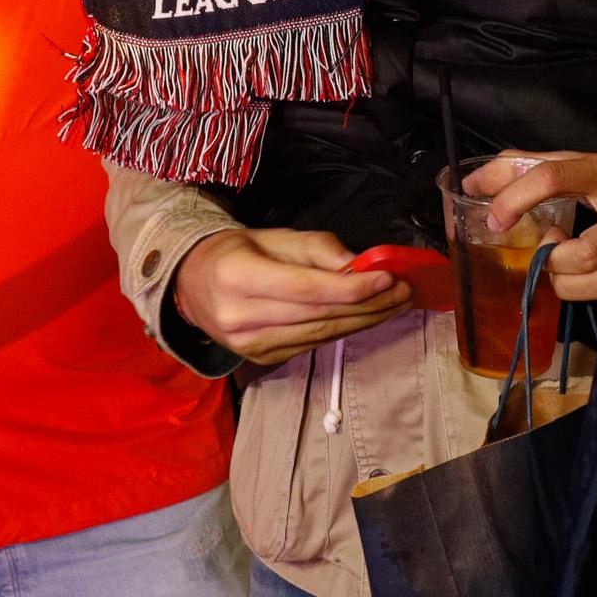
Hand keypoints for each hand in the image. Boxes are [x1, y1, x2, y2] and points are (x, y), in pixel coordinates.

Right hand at [172, 228, 411, 367]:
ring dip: (365, 320)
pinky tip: (366, 317)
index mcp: (238, 278)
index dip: (352, 288)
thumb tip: (360, 266)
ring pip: (322, 335)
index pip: (306, 289)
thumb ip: (316, 249)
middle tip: (404, 290)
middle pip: (320, 316)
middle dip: (369, 304)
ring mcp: (250, 345)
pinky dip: (344, 330)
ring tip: (395, 304)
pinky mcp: (263, 359)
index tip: (388, 278)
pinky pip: (313, 344)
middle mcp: (240, 317)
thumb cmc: (235, 253)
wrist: (191, 286)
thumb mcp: (272, 237)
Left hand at [461, 150, 596, 301]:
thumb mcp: (574, 162)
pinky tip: (577, 270)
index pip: (551, 179)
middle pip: (584, 253)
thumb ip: (523, 168)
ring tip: (561, 256)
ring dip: (565, 278)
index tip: (495, 218)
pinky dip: (580, 287)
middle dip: (551, 258)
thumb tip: (472, 182)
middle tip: (546, 242)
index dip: (514, 200)